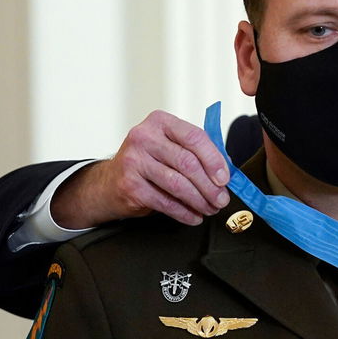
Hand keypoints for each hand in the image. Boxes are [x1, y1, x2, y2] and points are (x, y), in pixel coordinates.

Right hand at [51, 111, 230, 227]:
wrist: (110, 182)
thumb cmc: (148, 163)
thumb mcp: (169, 147)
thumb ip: (196, 152)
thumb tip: (228, 170)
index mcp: (159, 122)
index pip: (194, 137)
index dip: (214, 159)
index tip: (226, 178)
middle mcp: (143, 137)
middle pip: (188, 163)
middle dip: (210, 186)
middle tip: (222, 199)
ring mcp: (133, 161)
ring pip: (178, 184)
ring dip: (200, 201)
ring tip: (211, 209)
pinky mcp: (129, 185)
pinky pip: (165, 202)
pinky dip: (184, 212)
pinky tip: (194, 217)